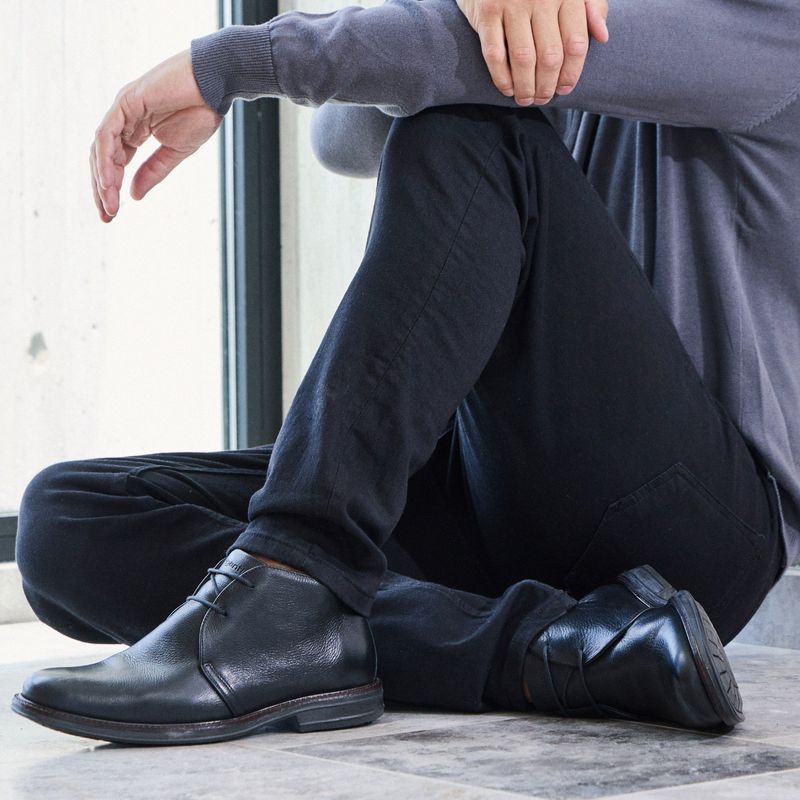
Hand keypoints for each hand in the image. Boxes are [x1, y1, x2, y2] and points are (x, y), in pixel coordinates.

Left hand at [90, 50, 222, 222]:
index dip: (112, 189)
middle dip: (102, 189)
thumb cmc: (201, 112)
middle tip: (107, 215)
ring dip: (103, 179)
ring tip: (109, 204)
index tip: (113, 214)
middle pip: (103, 158)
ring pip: (101, 149)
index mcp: (136, 130)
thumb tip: (133, 195)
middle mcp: (124, 120)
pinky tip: (109, 181)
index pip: (115, 163)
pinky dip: (106, 159)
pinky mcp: (125, 102)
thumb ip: (153, 172)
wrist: (215, 85)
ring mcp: (123, 110)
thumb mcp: (175, 152)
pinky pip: (107, 135)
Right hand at [456, 0, 608, 106]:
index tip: (564, 89)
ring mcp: (511, 4)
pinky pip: (495, 54)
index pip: (575, 44)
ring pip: (523, 59)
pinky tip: (507, 88)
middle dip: (547, 86)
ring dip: (525, 87)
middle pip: (550, 57)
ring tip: (526, 99)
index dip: (571, 73)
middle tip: (543, 99)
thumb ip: (590, 8)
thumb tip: (603, 36)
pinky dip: (501, 77)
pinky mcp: (486, 12)